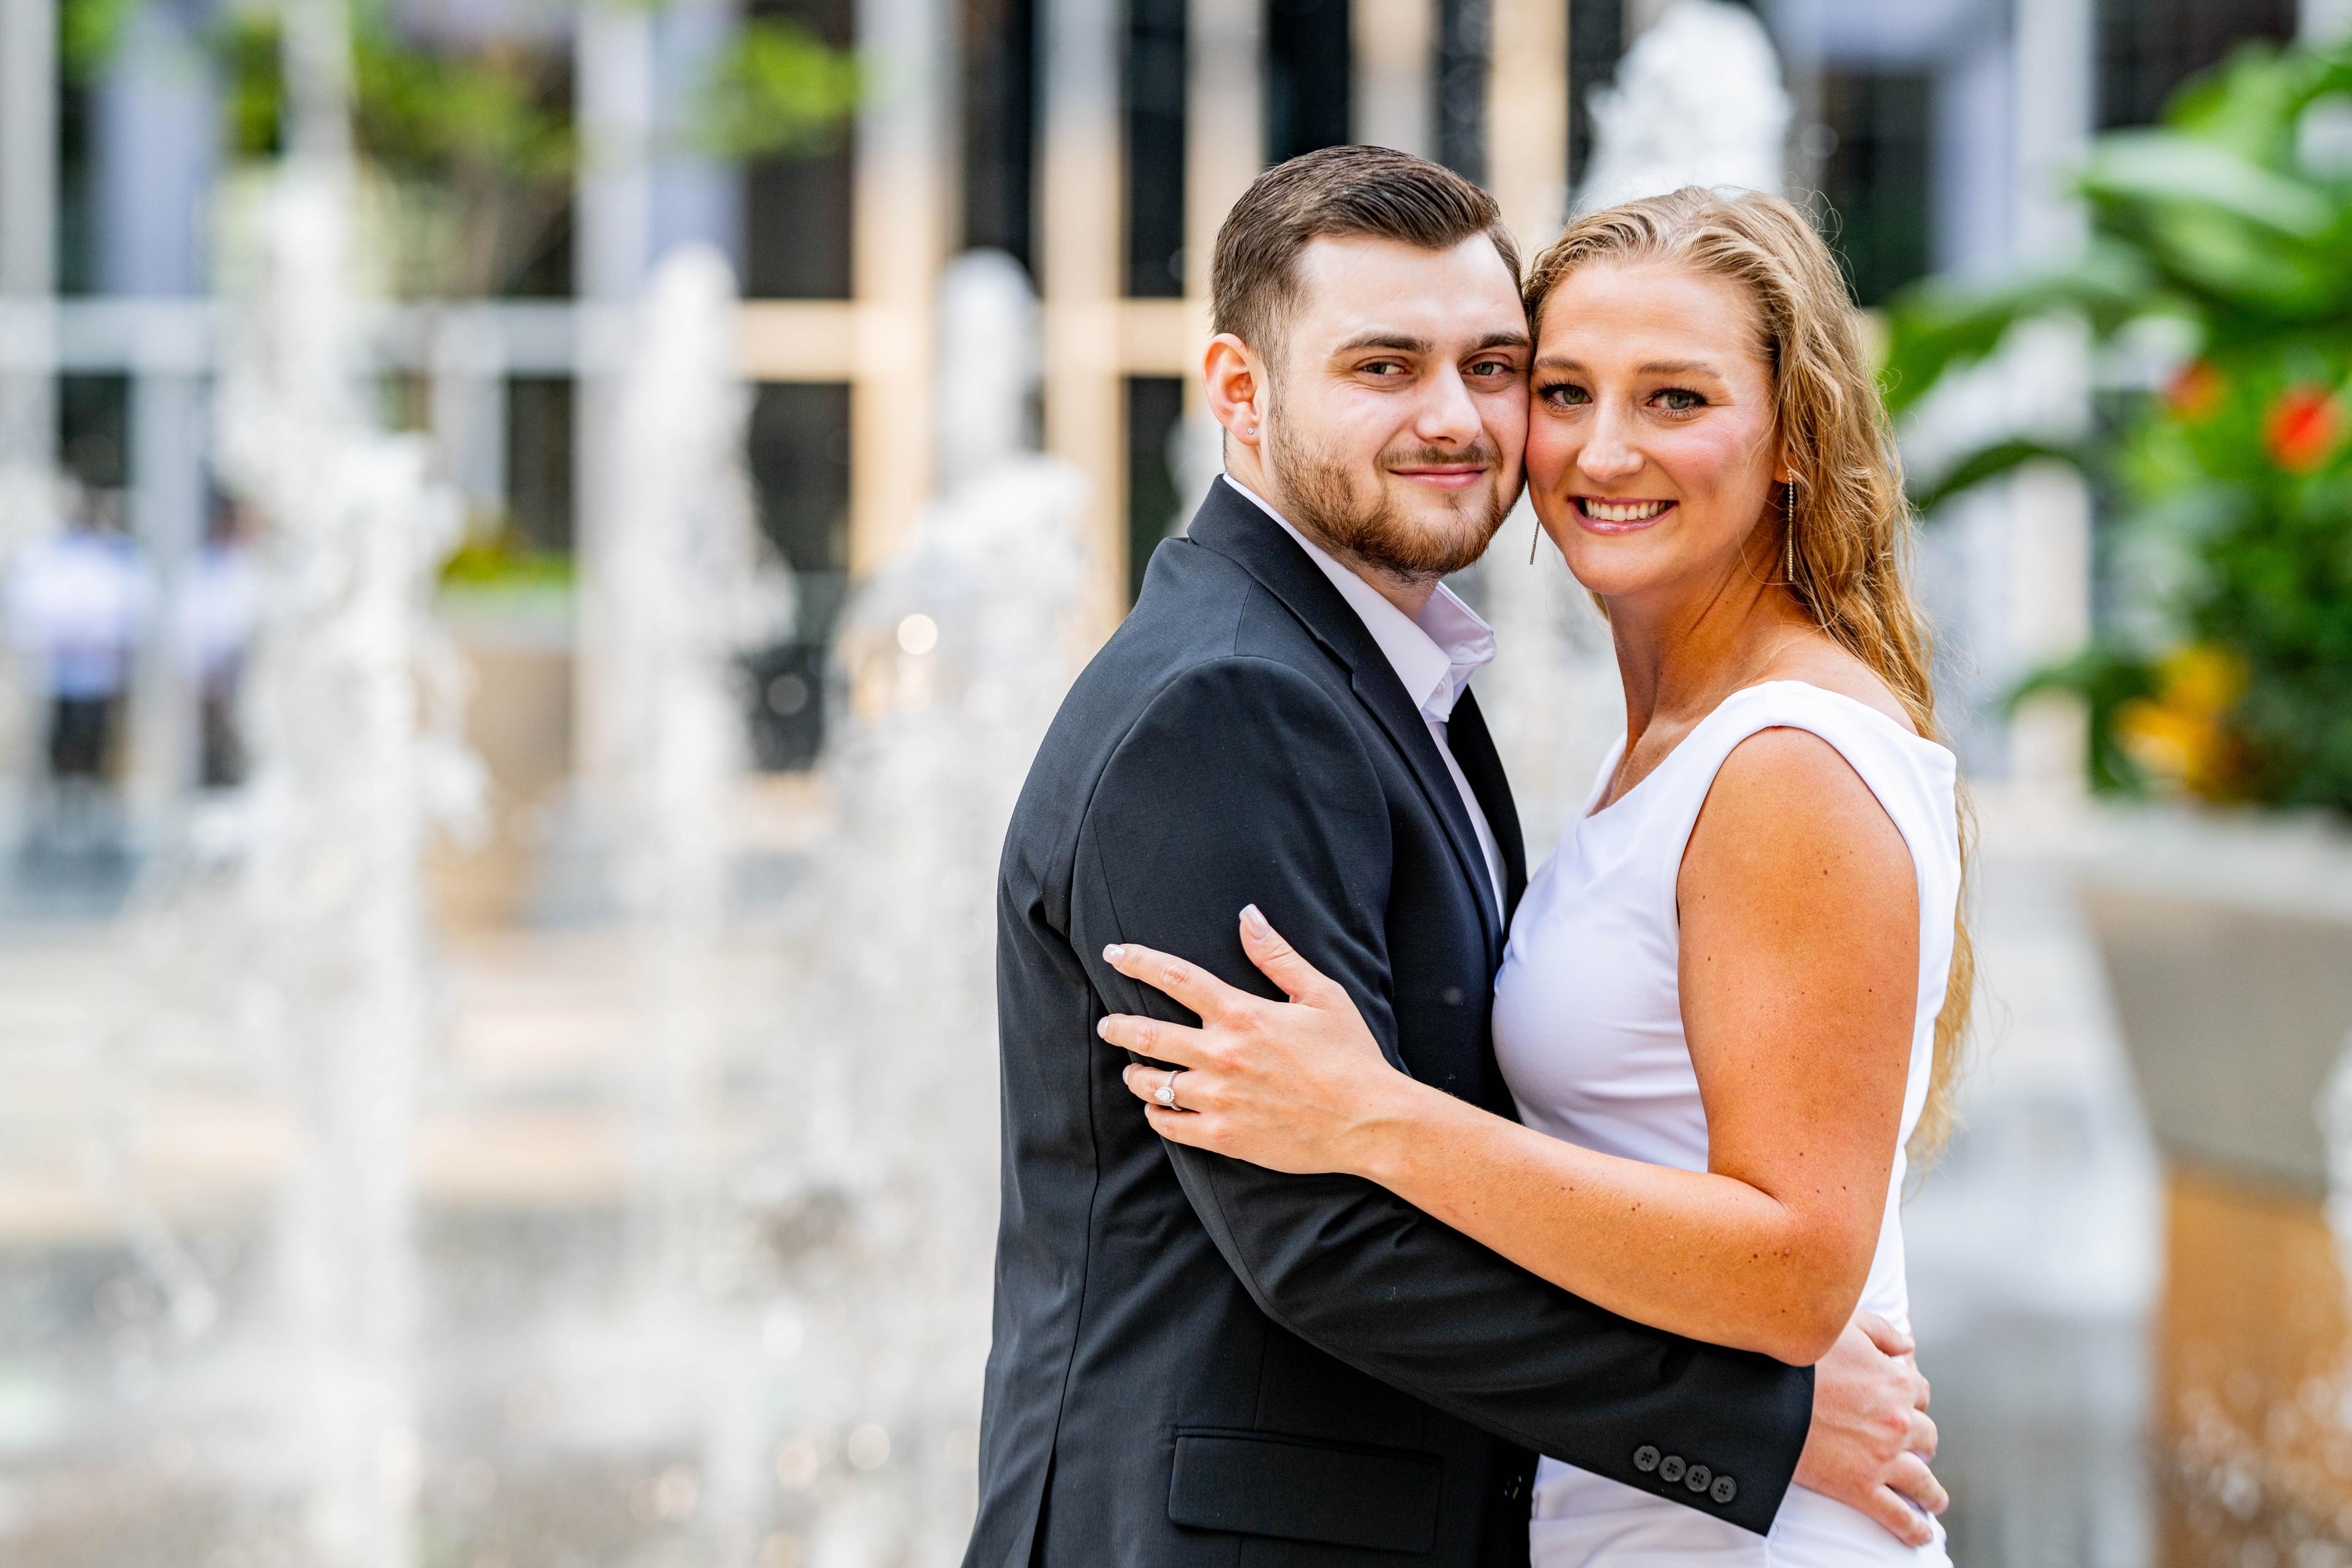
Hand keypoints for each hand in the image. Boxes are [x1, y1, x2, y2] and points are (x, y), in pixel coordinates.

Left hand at [1096, 905, 1415, 1175]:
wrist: (1370, 1122)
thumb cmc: (1351, 1055)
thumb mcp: (1323, 995)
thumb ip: (1277, 956)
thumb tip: (1248, 915)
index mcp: (1243, 1014)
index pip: (1175, 977)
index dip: (1138, 961)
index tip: (1114, 953)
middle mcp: (1222, 1054)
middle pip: (1148, 1034)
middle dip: (1119, 1027)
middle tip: (1108, 1025)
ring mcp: (1219, 1097)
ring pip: (1153, 1084)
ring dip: (1135, 1075)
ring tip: (1132, 1071)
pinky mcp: (1223, 1136)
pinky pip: (1171, 1126)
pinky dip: (1157, 1115)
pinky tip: (1158, 1110)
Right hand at [1795, 1312, 1945, 1546]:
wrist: (1762, 1394)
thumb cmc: (1799, 1356)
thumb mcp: (1843, 1326)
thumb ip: (1881, 1332)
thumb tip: (1908, 1346)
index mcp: (1896, 1382)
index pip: (1920, 1392)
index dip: (1911, 1397)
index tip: (1903, 1404)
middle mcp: (1897, 1422)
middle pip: (1927, 1436)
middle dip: (1922, 1441)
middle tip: (1914, 1448)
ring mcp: (1882, 1458)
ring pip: (1922, 1480)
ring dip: (1931, 1492)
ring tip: (1934, 1499)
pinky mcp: (1860, 1487)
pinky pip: (1897, 1515)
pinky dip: (1913, 1528)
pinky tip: (1921, 1534)